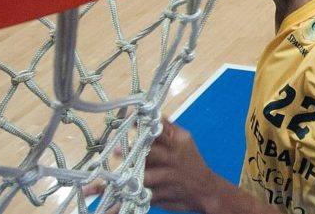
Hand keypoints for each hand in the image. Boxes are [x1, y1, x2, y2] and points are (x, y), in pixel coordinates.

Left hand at [82, 119, 215, 213]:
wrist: (206, 191)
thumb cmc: (191, 161)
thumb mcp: (185, 140)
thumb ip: (167, 126)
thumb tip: (149, 111)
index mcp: (177, 142)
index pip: (159, 130)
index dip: (142, 125)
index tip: (125, 120)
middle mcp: (172, 159)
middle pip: (151, 153)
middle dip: (133, 152)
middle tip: (116, 150)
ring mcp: (166, 179)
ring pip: (145, 177)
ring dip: (126, 176)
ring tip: (108, 178)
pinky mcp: (160, 196)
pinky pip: (140, 197)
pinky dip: (124, 200)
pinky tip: (110, 203)